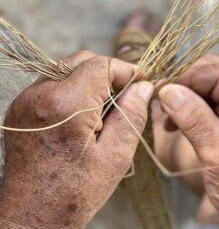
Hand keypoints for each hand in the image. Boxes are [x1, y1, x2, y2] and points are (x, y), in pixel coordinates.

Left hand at [0, 51, 152, 228]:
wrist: (31, 216)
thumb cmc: (75, 192)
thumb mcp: (115, 155)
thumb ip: (132, 114)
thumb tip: (144, 87)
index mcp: (66, 104)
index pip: (101, 65)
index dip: (126, 69)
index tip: (141, 80)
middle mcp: (40, 94)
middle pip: (82, 60)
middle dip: (108, 71)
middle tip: (125, 92)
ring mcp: (25, 100)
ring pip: (66, 69)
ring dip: (90, 79)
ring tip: (104, 106)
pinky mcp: (20, 107)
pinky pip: (52, 83)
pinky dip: (72, 88)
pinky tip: (82, 113)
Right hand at [158, 55, 218, 228]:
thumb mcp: (216, 152)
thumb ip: (193, 118)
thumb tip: (168, 90)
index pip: (217, 73)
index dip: (186, 75)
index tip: (160, 86)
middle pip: (211, 75)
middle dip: (182, 83)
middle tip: (158, 95)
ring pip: (204, 87)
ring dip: (181, 95)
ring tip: (164, 112)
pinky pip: (203, 101)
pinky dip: (185, 107)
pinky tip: (173, 122)